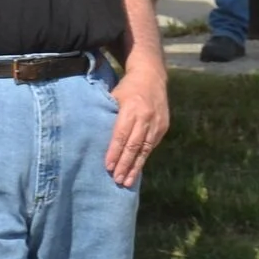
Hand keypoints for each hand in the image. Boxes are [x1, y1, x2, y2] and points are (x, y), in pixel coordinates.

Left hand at [104, 64, 169, 187]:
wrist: (152, 76)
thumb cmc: (127, 87)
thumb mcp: (115, 95)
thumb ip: (109, 114)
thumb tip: (96, 136)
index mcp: (131, 108)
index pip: (121, 135)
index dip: (114, 152)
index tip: (108, 166)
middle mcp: (146, 117)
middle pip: (134, 145)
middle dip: (125, 164)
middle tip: (117, 179)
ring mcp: (156, 123)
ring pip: (145, 149)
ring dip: (135, 167)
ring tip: (127, 182)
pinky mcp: (163, 127)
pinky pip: (151, 146)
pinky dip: (143, 159)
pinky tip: (136, 170)